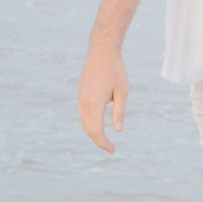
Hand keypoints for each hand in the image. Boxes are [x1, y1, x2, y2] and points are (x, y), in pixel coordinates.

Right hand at [78, 38, 128, 152]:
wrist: (102, 51)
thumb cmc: (115, 70)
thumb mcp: (122, 91)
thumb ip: (119, 112)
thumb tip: (118, 131)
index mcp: (95, 104)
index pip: (97, 131)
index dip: (104, 143)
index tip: (112, 150)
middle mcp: (84, 103)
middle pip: (88, 130)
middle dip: (98, 141)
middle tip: (110, 148)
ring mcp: (80, 98)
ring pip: (84, 123)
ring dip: (92, 133)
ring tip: (104, 139)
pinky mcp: (80, 94)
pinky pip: (82, 114)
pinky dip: (88, 123)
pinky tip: (97, 125)